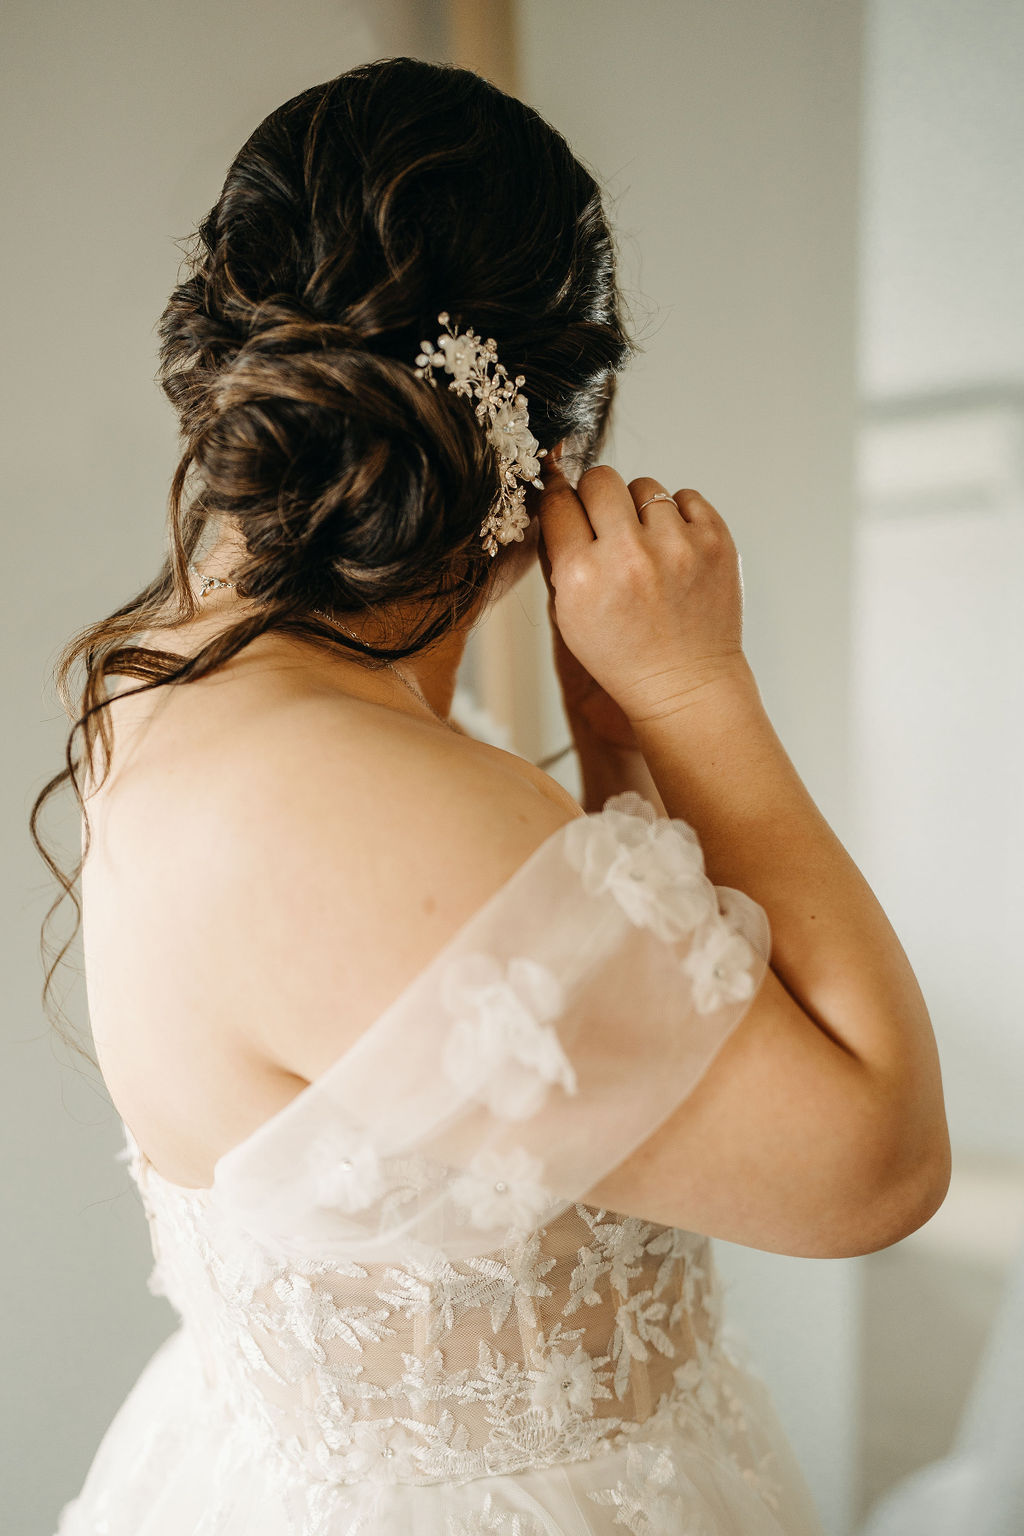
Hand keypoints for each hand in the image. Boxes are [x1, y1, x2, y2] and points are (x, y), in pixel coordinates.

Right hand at [536, 460, 749, 724]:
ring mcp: (677, 545)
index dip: (561, 501)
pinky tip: (674, 549)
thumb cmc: (624, 654)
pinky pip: (686, 496)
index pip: (559, 502)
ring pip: (644, 486)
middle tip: (607, 522)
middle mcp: (629, 555)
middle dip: (598, 496)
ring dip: (640, 509)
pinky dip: (678, 516)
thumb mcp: (569, 614)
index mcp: (583, 576)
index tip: (569, 507)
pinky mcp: (715, 540)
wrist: (685, 683)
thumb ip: (560, 556)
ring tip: (647, 546)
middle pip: (600, 478)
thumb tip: (558, 495)